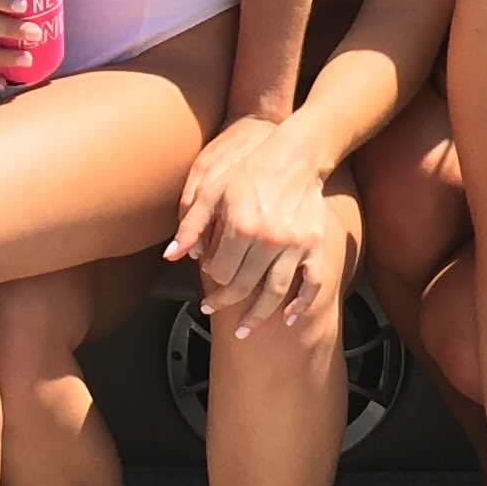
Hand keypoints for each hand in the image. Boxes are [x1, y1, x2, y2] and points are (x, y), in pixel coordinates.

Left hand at [166, 114, 329, 336]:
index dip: (208, 276)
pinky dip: (300, 304)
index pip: (218, 269)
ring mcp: (294, 244)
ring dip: (257, 316)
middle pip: (242, 285)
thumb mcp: (212, 190)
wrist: (295, 155)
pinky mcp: (315, 245)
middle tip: (212, 308)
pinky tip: (288, 317)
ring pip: (273, 292)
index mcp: (240, 225)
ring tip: (244, 330)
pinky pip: (311, 283)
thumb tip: (171, 256)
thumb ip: (191, 225)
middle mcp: (267, 239)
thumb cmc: (250, 170)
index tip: (206, 274)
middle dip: (223, 301)